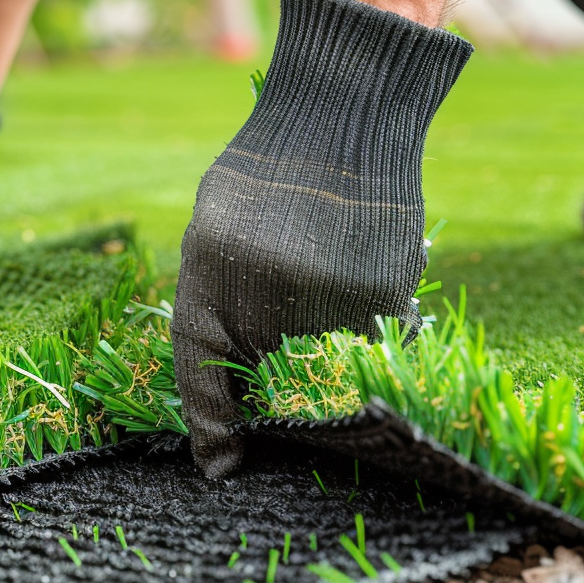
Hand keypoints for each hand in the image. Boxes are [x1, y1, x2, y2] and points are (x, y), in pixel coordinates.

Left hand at [171, 0, 470, 477]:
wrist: (341, 113)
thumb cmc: (265, 178)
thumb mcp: (214, 235)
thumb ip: (216, 306)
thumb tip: (232, 391)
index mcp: (208, 280)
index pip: (200, 376)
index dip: (210, 428)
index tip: (220, 469)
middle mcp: (263, 298)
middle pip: (270, 384)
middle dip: (277, 394)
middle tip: (286, 382)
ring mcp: (326, 300)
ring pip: (330, 363)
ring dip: (331, 346)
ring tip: (327, 286)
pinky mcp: (384, 296)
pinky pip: (375, 339)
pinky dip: (369, 324)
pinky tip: (359, 279)